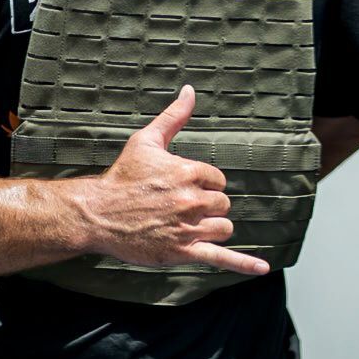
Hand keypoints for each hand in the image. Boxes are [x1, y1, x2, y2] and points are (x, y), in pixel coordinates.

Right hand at [83, 86, 269, 274]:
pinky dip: (244, 264)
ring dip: (212, 227)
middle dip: (207, 207)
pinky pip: (221, 257)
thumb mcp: (147, 140)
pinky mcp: (182, 251)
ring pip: (223, 228)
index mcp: (188, 171)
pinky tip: (261, 268)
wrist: (97, 213)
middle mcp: (191, 200)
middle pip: (223, 205)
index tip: (182, 188)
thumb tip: (190, 90)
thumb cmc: (122, 177)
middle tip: (180, 208)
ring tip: (187, 225)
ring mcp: (188, 227)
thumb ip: (174, 116)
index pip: (218, 180)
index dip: (204, 185)